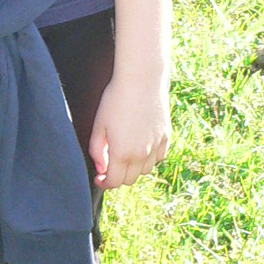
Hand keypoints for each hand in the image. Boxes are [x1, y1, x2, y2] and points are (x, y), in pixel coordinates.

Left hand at [89, 73, 169, 189]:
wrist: (141, 80)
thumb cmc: (115, 100)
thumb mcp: (99, 125)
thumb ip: (97, 150)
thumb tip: (101, 168)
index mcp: (122, 153)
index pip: (114, 181)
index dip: (104, 183)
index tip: (99, 178)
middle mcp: (142, 154)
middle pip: (130, 179)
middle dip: (117, 177)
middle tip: (108, 167)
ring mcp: (156, 146)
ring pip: (145, 171)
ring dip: (134, 169)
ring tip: (124, 155)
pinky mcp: (166, 137)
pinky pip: (158, 158)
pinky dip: (149, 159)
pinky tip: (140, 148)